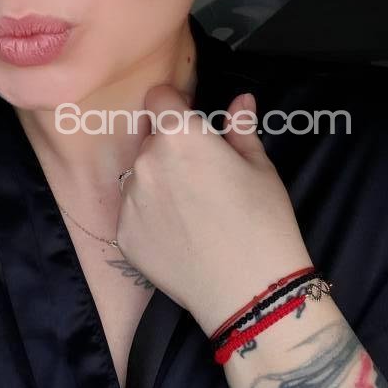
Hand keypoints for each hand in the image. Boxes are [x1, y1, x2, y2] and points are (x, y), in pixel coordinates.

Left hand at [115, 84, 312, 337]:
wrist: (249, 290)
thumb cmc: (264, 221)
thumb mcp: (260, 168)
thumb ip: (241, 129)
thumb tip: (240, 101)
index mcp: (180, 134)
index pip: (159, 97)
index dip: (175, 105)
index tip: (191, 121)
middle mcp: (145, 161)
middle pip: (151, 140)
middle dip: (171, 148)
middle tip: (202, 177)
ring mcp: (130, 199)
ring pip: (140, 177)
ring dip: (158, 183)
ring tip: (191, 212)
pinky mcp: (124, 235)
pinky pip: (134, 213)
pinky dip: (151, 218)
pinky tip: (180, 236)